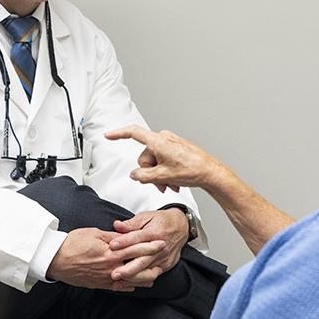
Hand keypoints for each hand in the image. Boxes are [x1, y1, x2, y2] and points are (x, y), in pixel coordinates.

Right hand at [46, 227, 165, 290]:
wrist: (55, 259)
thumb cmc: (72, 244)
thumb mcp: (94, 233)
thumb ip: (112, 236)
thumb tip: (124, 235)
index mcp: (110, 252)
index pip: (136, 248)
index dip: (150, 245)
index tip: (160, 242)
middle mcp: (110, 267)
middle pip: (137, 266)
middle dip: (152, 262)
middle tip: (163, 259)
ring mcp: (105, 278)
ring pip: (130, 280)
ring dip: (144, 277)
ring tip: (154, 274)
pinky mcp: (99, 284)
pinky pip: (118, 288)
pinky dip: (128, 286)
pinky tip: (135, 285)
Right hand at [105, 125, 223, 191]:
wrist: (210, 172)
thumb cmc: (192, 170)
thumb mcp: (162, 177)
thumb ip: (143, 176)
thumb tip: (135, 175)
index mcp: (158, 142)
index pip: (133, 133)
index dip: (118, 134)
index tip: (108, 135)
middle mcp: (164, 139)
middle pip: (145, 157)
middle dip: (151, 173)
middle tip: (161, 184)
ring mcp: (170, 143)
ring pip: (154, 162)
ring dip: (159, 176)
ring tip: (170, 185)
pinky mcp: (176, 148)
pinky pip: (163, 160)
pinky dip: (166, 172)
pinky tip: (174, 182)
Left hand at [107, 209, 188, 282]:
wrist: (181, 227)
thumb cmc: (161, 221)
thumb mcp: (147, 216)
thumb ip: (131, 223)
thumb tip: (117, 225)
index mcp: (155, 232)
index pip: (138, 237)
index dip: (124, 241)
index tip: (111, 245)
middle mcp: (161, 246)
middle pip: (143, 259)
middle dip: (128, 268)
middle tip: (114, 273)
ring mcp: (164, 257)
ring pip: (147, 270)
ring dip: (133, 277)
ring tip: (120, 281)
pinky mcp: (166, 265)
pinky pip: (153, 275)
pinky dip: (141, 280)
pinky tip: (129, 283)